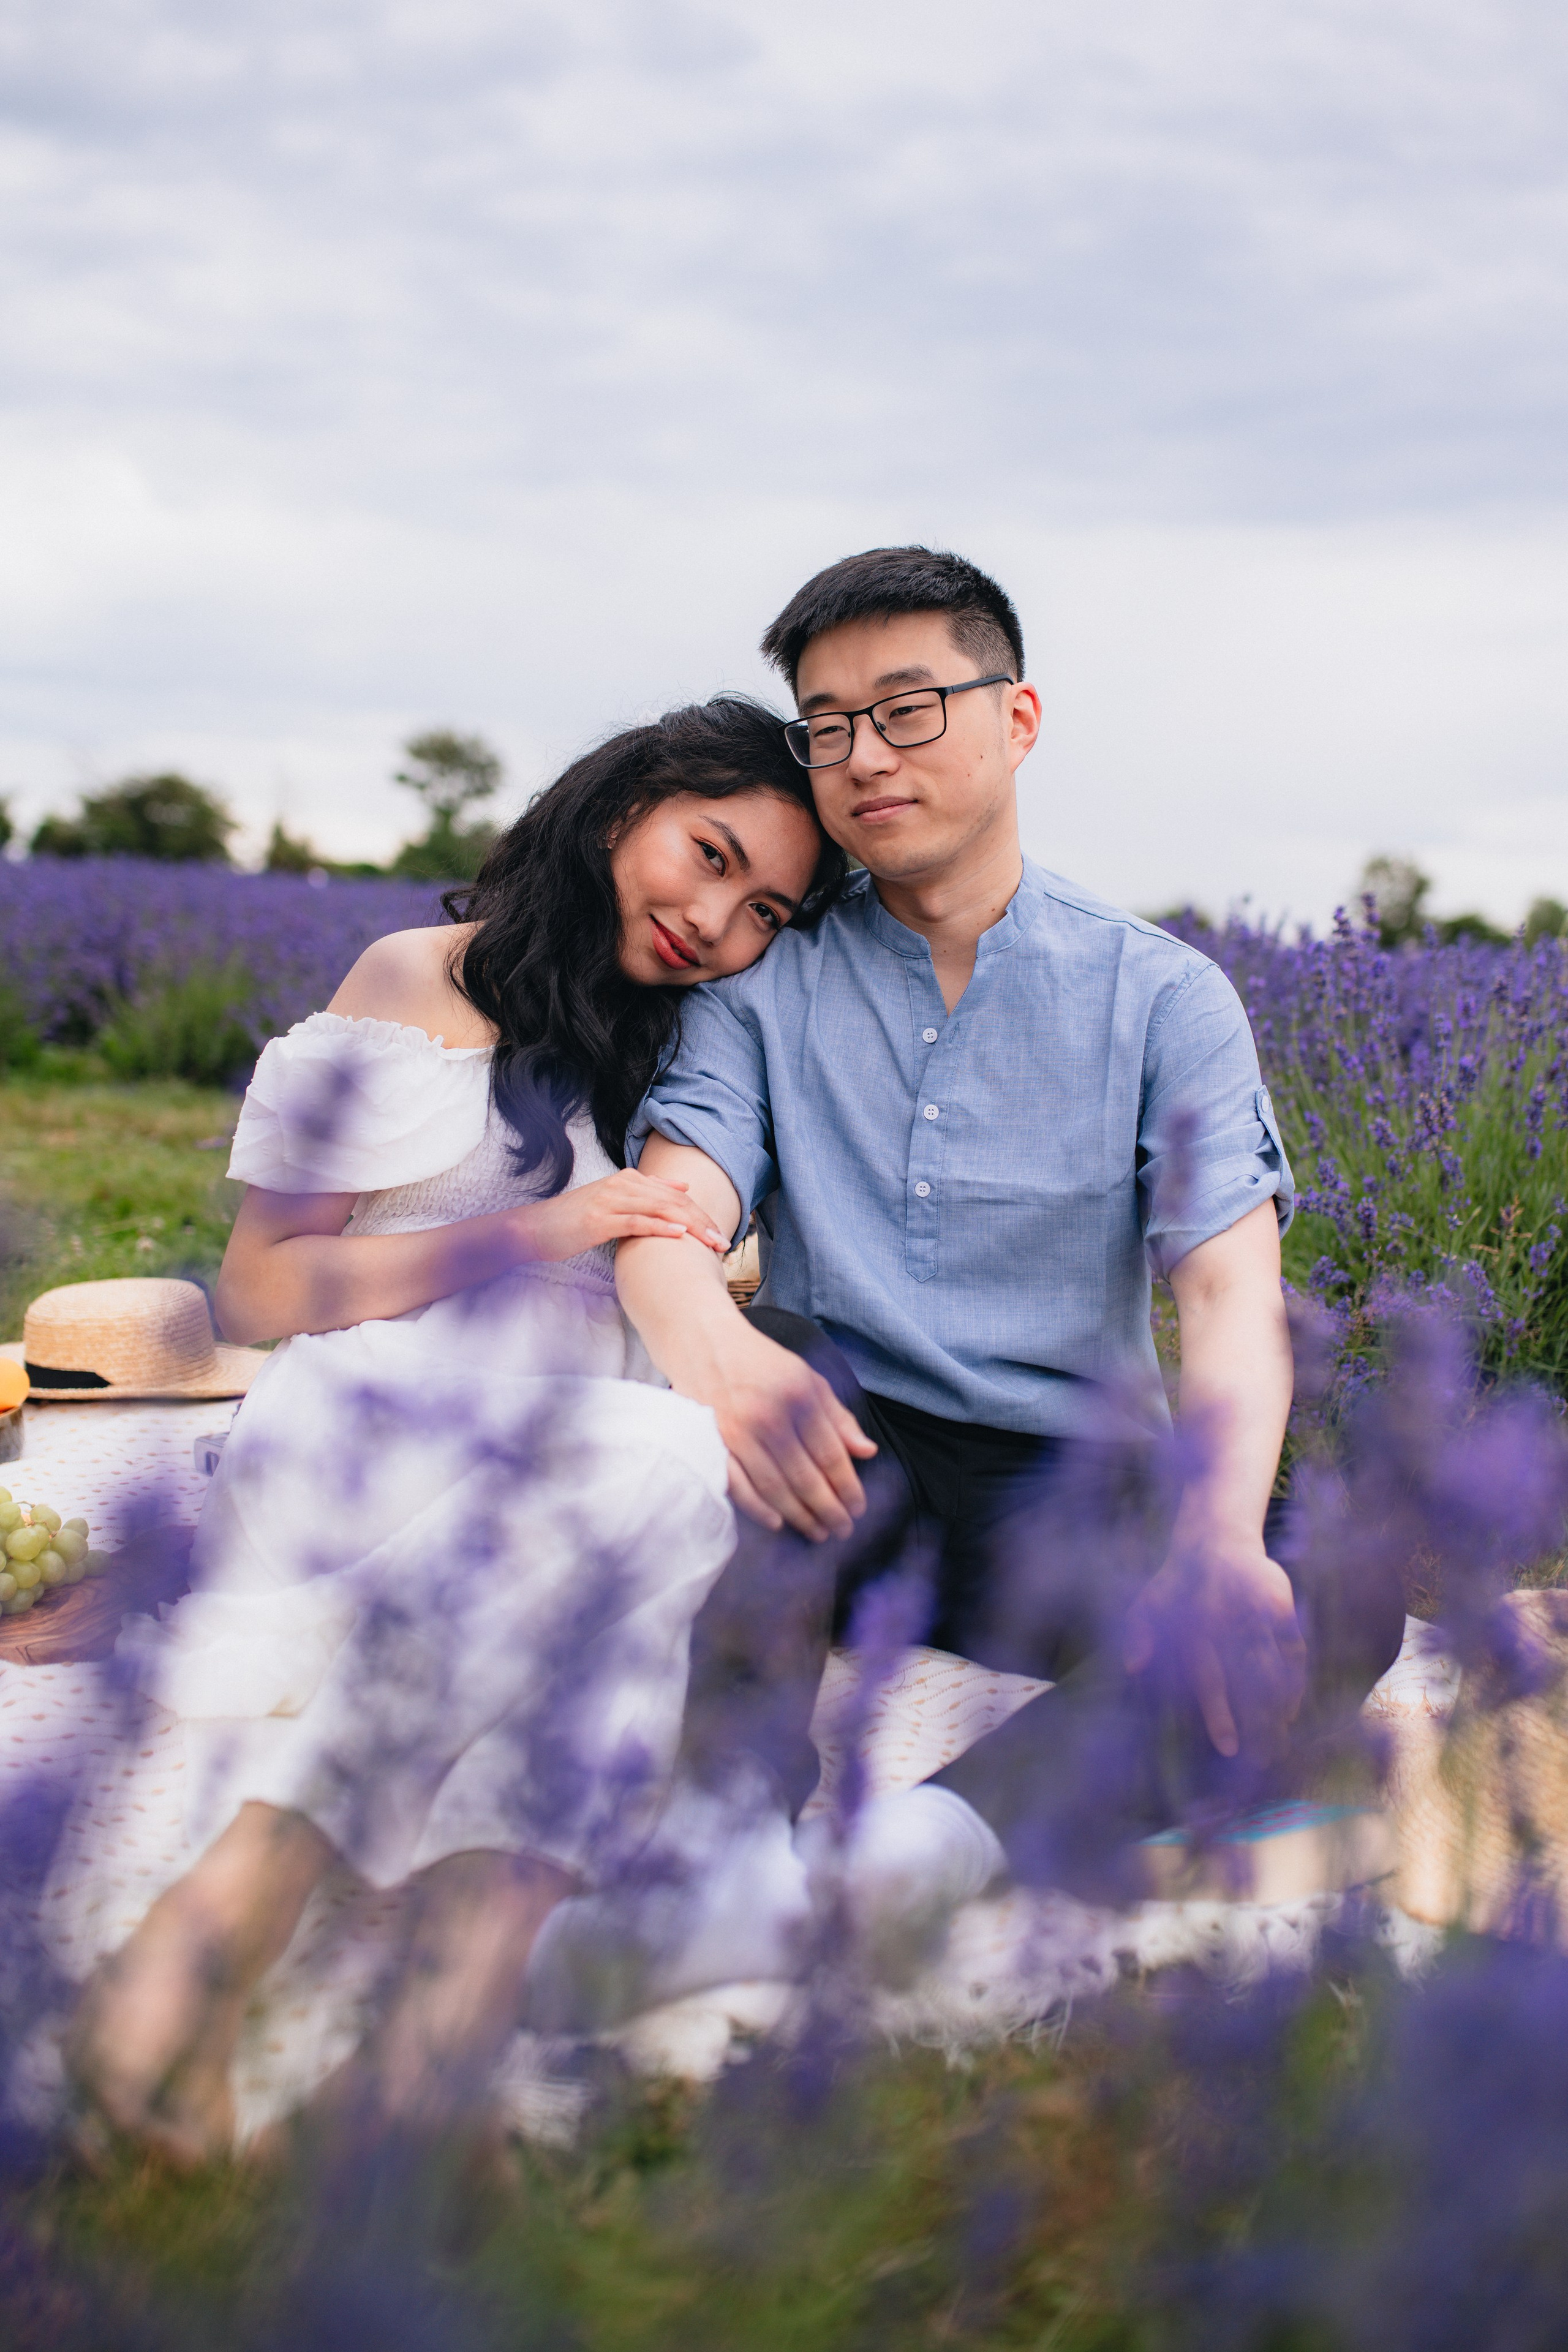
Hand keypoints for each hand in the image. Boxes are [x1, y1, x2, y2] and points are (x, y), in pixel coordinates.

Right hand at [516, 1171, 729, 1264]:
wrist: (535, 1228)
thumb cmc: (575, 1220)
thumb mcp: (614, 1200)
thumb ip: (647, 1191)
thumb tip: (682, 1187)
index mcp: (629, 1179)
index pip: (675, 1195)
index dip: (701, 1213)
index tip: (721, 1233)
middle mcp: (623, 1185)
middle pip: (673, 1201)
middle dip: (702, 1221)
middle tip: (724, 1242)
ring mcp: (611, 1201)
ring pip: (661, 1209)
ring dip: (690, 1226)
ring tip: (711, 1242)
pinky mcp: (600, 1220)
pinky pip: (636, 1222)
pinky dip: (660, 1227)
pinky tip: (679, 1235)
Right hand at [692, 1321, 878, 1542]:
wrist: (703, 1342)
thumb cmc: (761, 1363)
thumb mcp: (808, 1379)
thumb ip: (839, 1417)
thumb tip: (868, 1452)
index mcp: (799, 1396)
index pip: (831, 1454)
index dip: (848, 1487)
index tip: (859, 1508)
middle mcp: (769, 1416)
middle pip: (806, 1477)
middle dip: (829, 1509)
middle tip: (843, 1530)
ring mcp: (736, 1431)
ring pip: (774, 1487)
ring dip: (800, 1516)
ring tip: (818, 1532)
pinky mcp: (710, 1442)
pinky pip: (736, 1485)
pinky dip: (757, 1508)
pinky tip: (777, 1523)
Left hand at [1123, 1541, 1305, 1760]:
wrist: (1214, 1536)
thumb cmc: (1176, 1581)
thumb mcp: (1147, 1602)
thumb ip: (1137, 1632)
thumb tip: (1132, 1667)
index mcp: (1194, 1624)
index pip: (1209, 1679)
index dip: (1220, 1715)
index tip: (1229, 1749)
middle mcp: (1227, 1619)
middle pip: (1247, 1680)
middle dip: (1257, 1721)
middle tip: (1263, 1759)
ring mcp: (1255, 1610)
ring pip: (1272, 1668)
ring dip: (1278, 1706)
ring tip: (1281, 1742)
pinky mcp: (1278, 1602)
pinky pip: (1293, 1648)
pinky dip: (1296, 1678)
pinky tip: (1293, 1707)